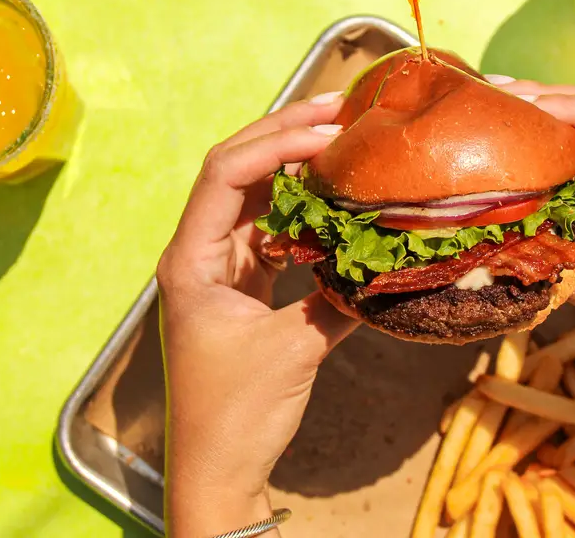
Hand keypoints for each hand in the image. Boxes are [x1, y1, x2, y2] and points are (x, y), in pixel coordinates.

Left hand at [156, 92, 359, 536]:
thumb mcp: (289, 353)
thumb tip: (382, 262)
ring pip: (255, 194)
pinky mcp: (243, 280)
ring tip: (338, 134)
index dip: (276, 144)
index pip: (225, 174)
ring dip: (294, 163)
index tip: (328, 132)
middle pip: (237, 170)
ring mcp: (221, 263)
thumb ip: (334, 301)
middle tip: (337, 107)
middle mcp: (200, 249)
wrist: (215, 466)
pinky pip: (271, 226)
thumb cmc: (235, 414)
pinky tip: (332, 190)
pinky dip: (302, 205)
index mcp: (192, 258)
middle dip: (285, 133)